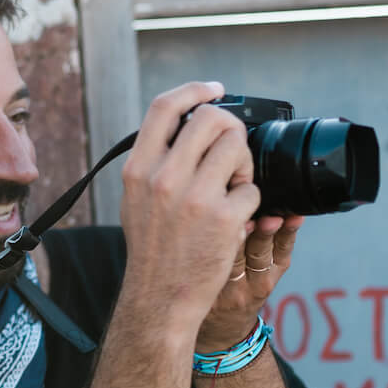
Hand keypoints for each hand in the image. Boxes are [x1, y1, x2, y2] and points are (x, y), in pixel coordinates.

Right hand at [116, 81, 260, 335]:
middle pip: (211, 119)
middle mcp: (163, 178)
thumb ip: (154, 161)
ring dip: (243, 164)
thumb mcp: (135, 198)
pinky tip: (235, 219)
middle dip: (231, 129)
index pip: (164, 108)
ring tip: (234, 186)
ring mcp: (194, 197)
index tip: (214, 90)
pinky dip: (249, 202)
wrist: (160, 297)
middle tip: (232, 151)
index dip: (194, 90)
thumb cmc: (152, 248)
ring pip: (237, 147)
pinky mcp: (223, 219)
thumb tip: (186, 123)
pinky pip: (251, 189)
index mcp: (138, 169)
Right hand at [197, 214, 303, 350]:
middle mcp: (240, 289)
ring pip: (265, 254)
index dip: (226, 244)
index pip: (221, 265)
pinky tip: (294, 218)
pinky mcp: (274, 276)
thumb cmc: (200, 308)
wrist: (225, 332)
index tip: (228, 226)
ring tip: (278, 217)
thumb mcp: (194, 299)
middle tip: (259, 219)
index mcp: (217, 295)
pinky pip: (283, 254)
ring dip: (273, 233)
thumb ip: (194, 273)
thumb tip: (189, 235)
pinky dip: (289, 234)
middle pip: (246, 257)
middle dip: (253, 235)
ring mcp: (261, 283)